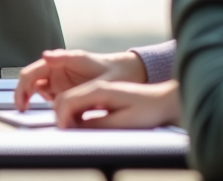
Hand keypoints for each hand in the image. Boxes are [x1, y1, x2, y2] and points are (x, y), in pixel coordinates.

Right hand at [15, 49, 147, 109]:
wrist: (128, 76)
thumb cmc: (108, 67)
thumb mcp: (85, 61)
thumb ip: (64, 60)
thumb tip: (45, 55)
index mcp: (57, 63)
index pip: (30, 74)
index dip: (22, 88)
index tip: (22, 103)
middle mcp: (56, 74)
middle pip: (30, 85)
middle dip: (24, 98)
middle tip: (24, 112)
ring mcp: (61, 85)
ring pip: (41, 96)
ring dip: (40, 105)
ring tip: (50, 118)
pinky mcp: (69, 96)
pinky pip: (56, 105)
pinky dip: (56, 112)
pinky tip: (63, 120)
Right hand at [53, 79, 181, 129]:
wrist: (163, 101)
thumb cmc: (147, 110)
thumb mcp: (123, 122)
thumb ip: (97, 124)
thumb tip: (75, 128)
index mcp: (98, 89)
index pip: (67, 100)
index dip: (61, 118)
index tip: (63, 133)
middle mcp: (94, 87)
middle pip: (63, 99)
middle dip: (59, 117)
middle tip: (67, 135)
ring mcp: (96, 90)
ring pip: (69, 101)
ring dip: (66, 116)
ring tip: (74, 132)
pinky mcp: (99, 97)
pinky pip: (79, 105)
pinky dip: (75, 116)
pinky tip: (83, 126)